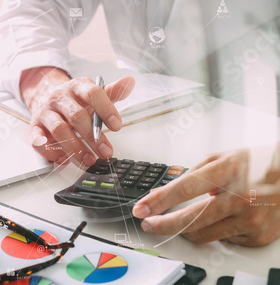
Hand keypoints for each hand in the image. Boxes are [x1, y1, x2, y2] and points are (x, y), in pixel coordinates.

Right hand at [20, 67, 134, 165]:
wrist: (46, 99)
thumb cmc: (75, 101)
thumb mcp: (93, 94)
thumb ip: (112, 92)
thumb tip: (130, 82)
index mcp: (76, 87)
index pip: (92, 94)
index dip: (106, 109)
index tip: (117, 126)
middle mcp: (59, 97)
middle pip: (76, 115)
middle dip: (93, 136)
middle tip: (106, 152)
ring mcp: (45, 112)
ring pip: (59, 130)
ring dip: (75, 148)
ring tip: (89, 160)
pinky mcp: (35, 127)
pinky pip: (38, 141)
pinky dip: (51, 152)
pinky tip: (64, 159)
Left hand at [132, 148, 279, 246]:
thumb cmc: (255, 165)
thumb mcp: (221, 159)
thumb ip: (190, 175)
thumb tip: (161, 194)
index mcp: (228, 171)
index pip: (184, 189)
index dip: (159, 201)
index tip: (141, 208)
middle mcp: (241, 196)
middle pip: (191, 219)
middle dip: (163, 224)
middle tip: (148, 223)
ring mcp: (251, 219)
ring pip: (202, 234)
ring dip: (183, 230)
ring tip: (175, 222)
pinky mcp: (257, 236)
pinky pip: (223, 240)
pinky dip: (213, 230)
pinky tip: (218, 219)